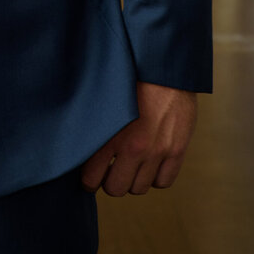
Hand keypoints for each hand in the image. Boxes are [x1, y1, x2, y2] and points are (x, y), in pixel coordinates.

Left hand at [81, 83, 196, 196]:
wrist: (163, 64)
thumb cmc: (129, 76)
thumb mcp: (103, 99)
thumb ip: (93, 126)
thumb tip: (76, 146)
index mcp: (109, 135)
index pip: (91, 179)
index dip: (89, 180)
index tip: (91, 175)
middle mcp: (133, 148)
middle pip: (116, 189)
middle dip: (111, 180)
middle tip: (110, 168)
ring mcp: (157, 151)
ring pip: (139, 188)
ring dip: (133, 178)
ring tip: (131, 162)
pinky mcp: (177, 150)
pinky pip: (163, 182)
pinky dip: (156, 176)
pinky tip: (151, 161)